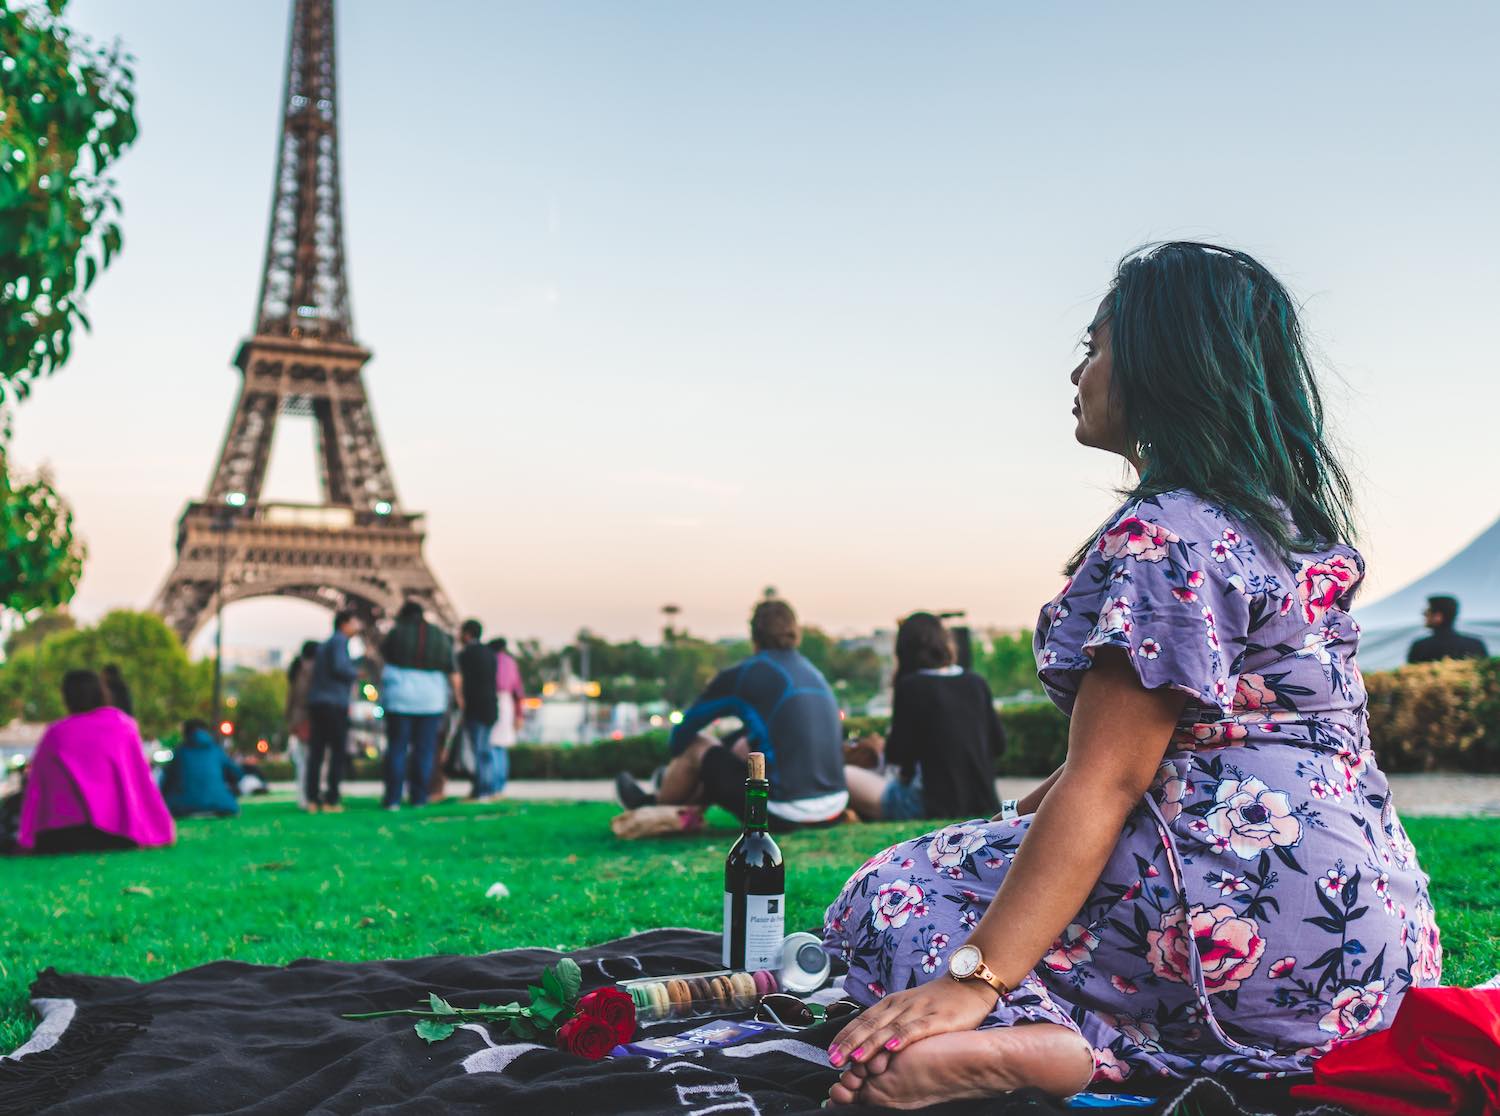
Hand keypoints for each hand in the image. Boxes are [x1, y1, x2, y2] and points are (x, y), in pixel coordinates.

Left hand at [827, 975, 994, 1074]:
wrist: (969, 983)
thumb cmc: (937, 1002)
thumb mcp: (908, 1009)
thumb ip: (889, 1023)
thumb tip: (866, 1045)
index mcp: (892, 1003)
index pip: (863, 1020)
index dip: (845, 1036)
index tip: (829, 1052)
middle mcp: (901, 1005)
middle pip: (871, 1025)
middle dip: (850, 1043)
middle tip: (833, 1060)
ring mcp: (919, 1011)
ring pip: (889, 1028)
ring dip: (870, 1043)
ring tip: (855, 1059)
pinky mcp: (939, 1018)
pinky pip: (917, 1028)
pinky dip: (902, 1038)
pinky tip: (891, 1047)